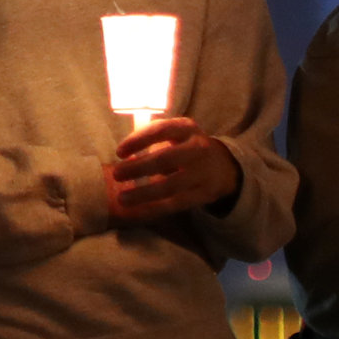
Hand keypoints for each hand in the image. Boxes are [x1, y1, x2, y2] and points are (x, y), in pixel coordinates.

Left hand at [107, 118, 241, 222]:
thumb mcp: (175, 133)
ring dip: (143, 193)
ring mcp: (203, 172)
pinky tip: (137, 211)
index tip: (119, 152)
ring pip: (169, 186)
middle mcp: (198, 148)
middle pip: (164, 159)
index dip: (138, 140)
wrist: (223, 167)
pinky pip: (176, 203)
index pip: (160, 130)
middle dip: (138, 168)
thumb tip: (123, 154)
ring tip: (122, 198)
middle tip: (116, 174)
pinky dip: (154, 208)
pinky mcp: (205, 194)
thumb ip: (152, 137)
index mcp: (187, 128)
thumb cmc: (186, 147)